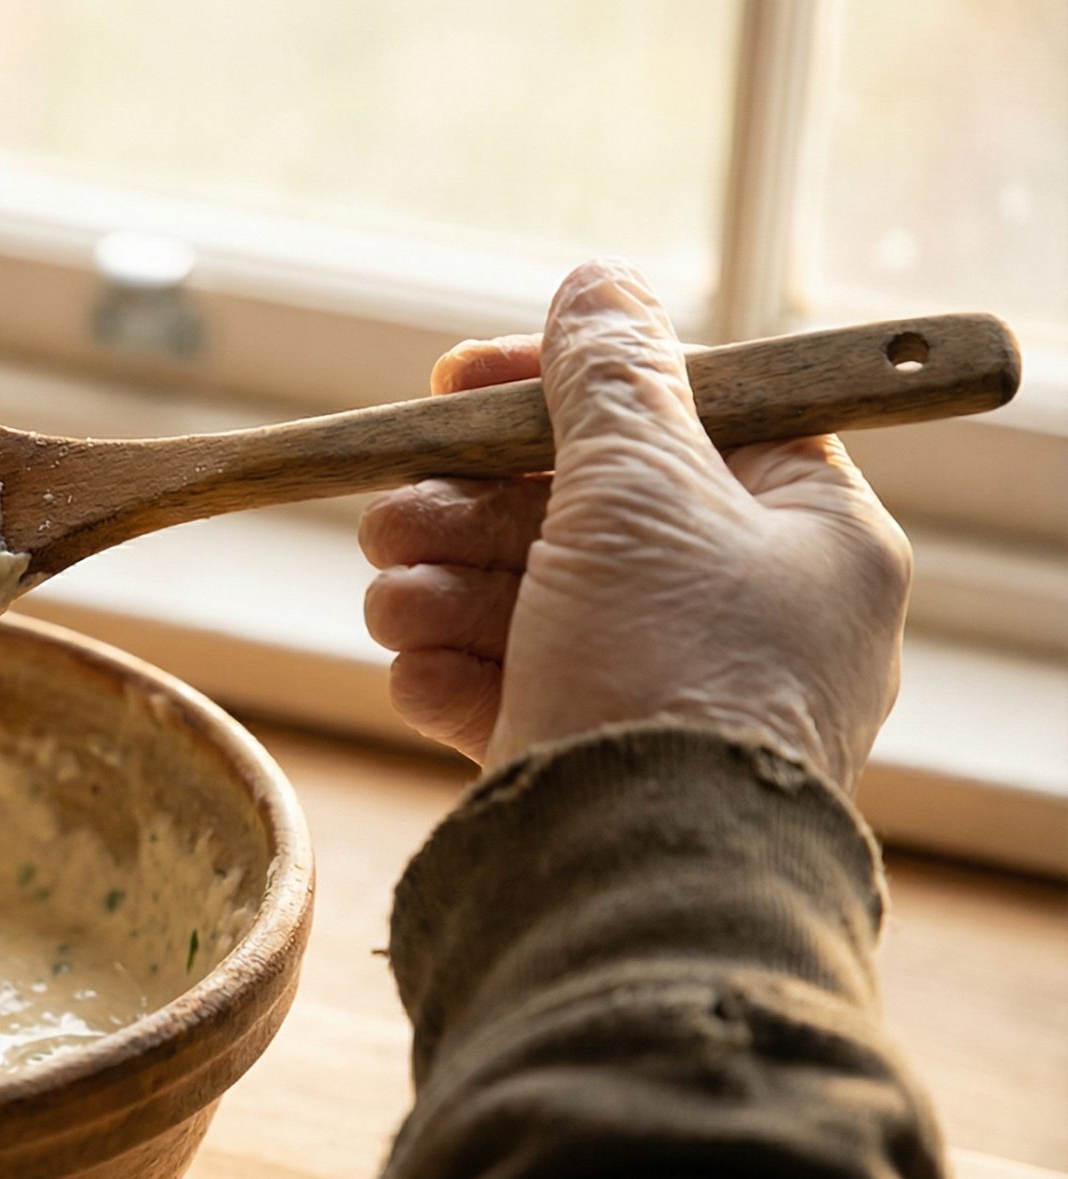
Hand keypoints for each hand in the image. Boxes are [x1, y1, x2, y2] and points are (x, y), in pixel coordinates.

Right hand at [360, 259, 910, 790]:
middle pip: (584, 513)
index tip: (459, 382)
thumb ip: (608, 376)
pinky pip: (513, 687)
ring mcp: (668, 692)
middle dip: (470, 505)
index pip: (683, 416)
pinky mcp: (596, 761)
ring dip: (443, 584)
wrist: (632, 878)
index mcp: (809, 534)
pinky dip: (454, 670)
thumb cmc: (667, 669)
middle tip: (393, 507)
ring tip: (388, 592)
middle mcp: (750, 613)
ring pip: (534, 599)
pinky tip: (415, 667)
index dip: (562, 388)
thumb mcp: (639, 484)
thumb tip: (597, 283)